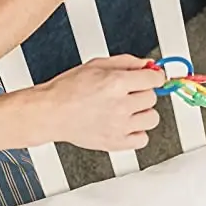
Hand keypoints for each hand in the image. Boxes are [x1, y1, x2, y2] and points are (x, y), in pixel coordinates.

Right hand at [34, 55, 165, 150]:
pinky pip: (143, 139)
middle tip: (130, 94)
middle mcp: (120, 105)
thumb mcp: (97, 65)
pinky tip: (126, 125)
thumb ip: (126, 62)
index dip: (155, 77)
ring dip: (143, 113)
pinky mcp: (117, 143)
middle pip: (152, 98)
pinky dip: (137, 133)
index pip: (154, 79)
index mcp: (116, 83)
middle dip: (143, 93)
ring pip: (152, 119)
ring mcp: (120, 126)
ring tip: (128, 110)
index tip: (153, 78)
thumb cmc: (68, 90)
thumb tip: (148, 65)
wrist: (51, 113)